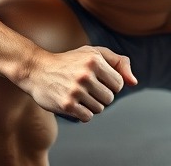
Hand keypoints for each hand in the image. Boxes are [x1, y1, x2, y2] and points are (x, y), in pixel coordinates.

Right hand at [22, 46, 137, 122]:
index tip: (98, 80)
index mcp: (95, 60)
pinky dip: (83, 113)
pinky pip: (88, 117)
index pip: (119, 84)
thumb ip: (119, 63)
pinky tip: (73, 102)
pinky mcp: (67, 105)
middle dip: (101, 95)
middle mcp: (86, 75)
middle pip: (110, 98)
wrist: (37, 70)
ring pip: (100, 109)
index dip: (110, 84)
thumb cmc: (70, 61)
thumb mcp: (94, 53)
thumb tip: (133, 82)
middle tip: (86, 88)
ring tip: (78, 94)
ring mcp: (76, 91)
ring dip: (91, 104)